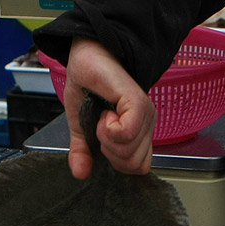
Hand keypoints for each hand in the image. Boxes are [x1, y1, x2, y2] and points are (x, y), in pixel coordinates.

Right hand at [63, 38, 156, 178]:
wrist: (88, 52)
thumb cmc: (88, 83)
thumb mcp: (79, 124)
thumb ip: (82, 150)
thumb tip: (80, 173)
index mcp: (137, 130)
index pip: (138, 167)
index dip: (116, 161)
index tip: (101, 139)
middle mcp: (145, 124)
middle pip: (133, 164)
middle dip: (110, 153)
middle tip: (100, 127)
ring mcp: (144, 113)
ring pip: (129, 152)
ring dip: (107, 139)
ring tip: (103, 115)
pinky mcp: (137, 102)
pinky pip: (127, 133)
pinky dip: (109, 129)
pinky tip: (105, 113)